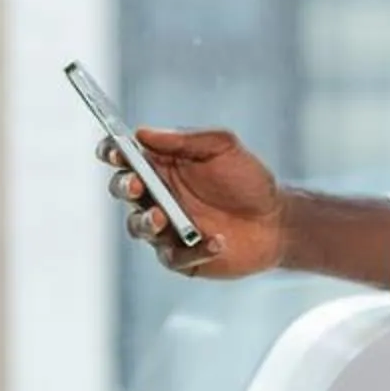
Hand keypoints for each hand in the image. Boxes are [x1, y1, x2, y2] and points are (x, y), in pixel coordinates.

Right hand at [97, 127, 285, 280]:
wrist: (276, 219)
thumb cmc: (247, 180)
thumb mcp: (223, 147)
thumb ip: (184, 139)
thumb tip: (142, 132)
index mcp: (161, 165)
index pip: (124, 157)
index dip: (113, 153)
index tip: (116, 152)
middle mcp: (157, 196)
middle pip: (123, 190)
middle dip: (124, 186)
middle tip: (137, 185)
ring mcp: (166, 228)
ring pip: (138, 227)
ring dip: (145, 222)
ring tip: (161, 217)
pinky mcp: (181, 258)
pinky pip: (174, 257)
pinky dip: (193, 251)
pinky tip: (216, 241)